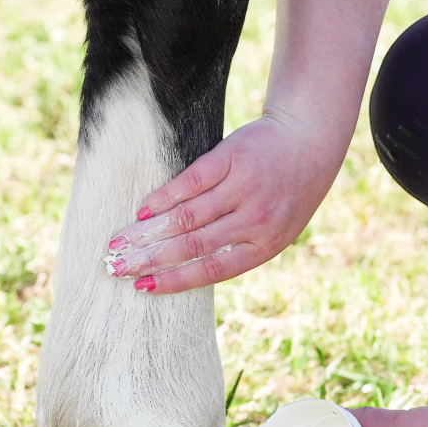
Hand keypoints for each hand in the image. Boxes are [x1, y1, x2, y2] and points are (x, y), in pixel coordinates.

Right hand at [105, 110, 344, 293]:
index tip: (143, 288)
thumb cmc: (283, 192)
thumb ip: (235, 246)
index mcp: (264, 245)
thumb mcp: (272, 229)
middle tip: (118, 268)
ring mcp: (243, 188)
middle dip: (150, 259)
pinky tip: (143, 210)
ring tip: (121, 242)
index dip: (175, 280)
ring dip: (148, 231)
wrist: (309, 138)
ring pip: (186, 216)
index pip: (212, 269)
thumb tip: (182, 268)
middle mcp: (255, 219)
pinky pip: (191, 182)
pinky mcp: (231, 158)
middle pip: (192, 245)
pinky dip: (163, 197)